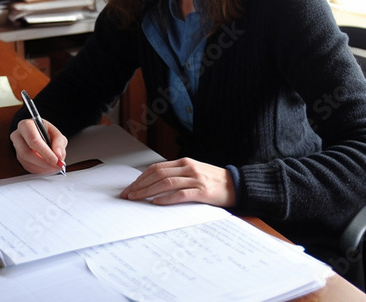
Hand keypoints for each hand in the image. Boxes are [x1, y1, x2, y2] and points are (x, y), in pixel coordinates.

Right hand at [10, 118, 67, 173]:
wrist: (40, 135)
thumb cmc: (47, 132)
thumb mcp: (56, 133)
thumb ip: (59, 142)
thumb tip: (58, 156)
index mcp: (26, 125)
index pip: (33, 140)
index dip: (45, 152)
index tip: (56, 160)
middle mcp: (17, 136)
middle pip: (26, 153)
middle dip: (43, 162)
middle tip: (56, 165)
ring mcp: (16, 148)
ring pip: (27, 162)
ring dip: (43, 167)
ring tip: (54, 165)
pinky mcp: (19, 158)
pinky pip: (28, 167)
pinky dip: (40, 169)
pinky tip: (48, 166)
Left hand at [120, 158, 235, 206]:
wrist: (237, 185)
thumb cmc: (214, 180)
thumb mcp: (194, 172)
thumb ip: (177, 174)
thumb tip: (155, 183)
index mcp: (184, 163)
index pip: (156, 168)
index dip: (141, 177)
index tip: (130, 187)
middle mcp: (188, 168)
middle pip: (158, 174)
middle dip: (140, 185)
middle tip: (128, 194)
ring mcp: (195, 179)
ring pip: (166, 183)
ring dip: (148, 191)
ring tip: (136, 198)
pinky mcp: (202, 192)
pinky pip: (181, 194)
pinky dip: (167, 198)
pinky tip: (156, 202)